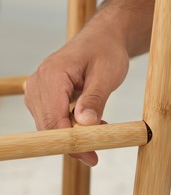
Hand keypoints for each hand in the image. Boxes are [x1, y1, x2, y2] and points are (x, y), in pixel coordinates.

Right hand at [24, 25, 128, 165]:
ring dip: (73, 134)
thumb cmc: (106, 50)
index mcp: (52, 74)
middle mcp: (39, 82)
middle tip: (97, 153)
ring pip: (50, 124)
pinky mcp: (46, 95)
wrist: (103, 39)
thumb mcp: (107, 74)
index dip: (70, 141)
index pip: (53, 118)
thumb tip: (84, 124)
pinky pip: (53, 118)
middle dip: (72, 142)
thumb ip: (95, 99)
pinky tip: (91, 123)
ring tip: (100, 129)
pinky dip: (71, 126)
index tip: (90, 156)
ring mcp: (39, 89)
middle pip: (48, 125)